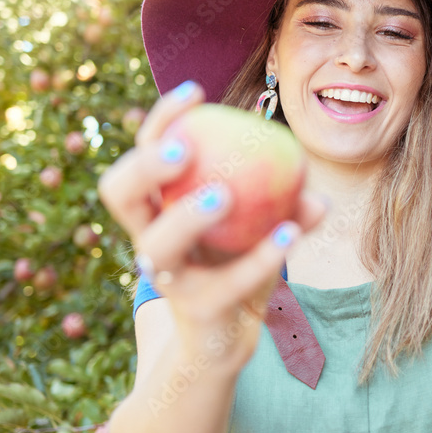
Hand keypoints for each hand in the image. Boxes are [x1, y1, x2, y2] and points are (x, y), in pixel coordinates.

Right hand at [99, 81, 324, 368]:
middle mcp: (150, 239)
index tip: (196, 93)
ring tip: (224, 195)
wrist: (227, 339)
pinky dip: (263, 255)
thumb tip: (311, 184)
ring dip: (189, 217)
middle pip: (119, 193)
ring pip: (159, 245)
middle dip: (144, 166)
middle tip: (185, 150)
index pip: (142, 154)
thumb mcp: (258, 229)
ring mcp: (168, 278)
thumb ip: (284, 205)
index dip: (161, 121)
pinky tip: (292, 231)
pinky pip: (228, 280)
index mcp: (157, 209)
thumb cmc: (237, 269)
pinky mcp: (196, 309)